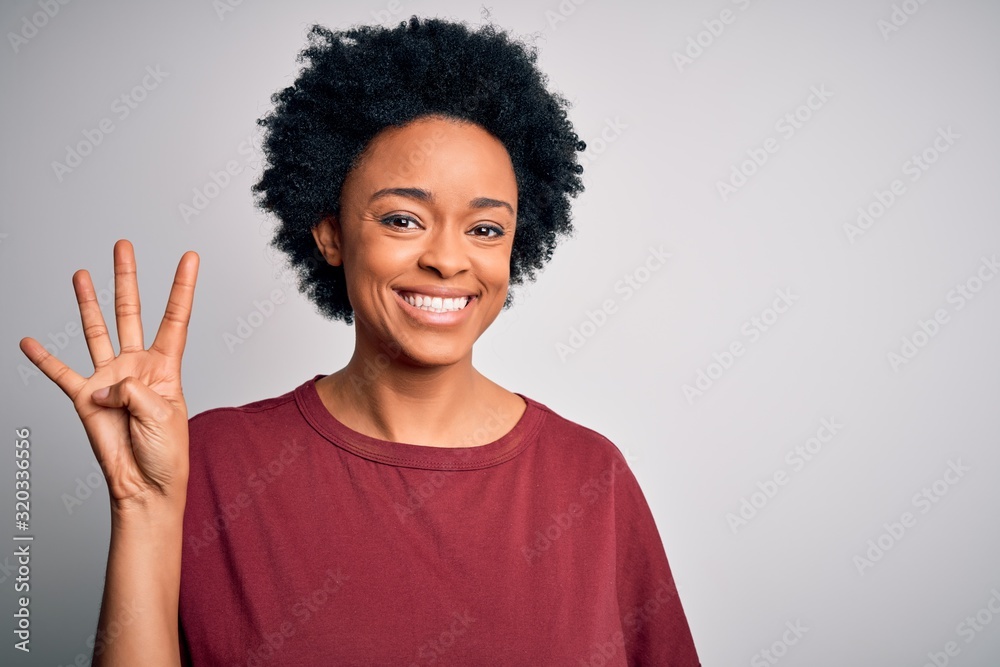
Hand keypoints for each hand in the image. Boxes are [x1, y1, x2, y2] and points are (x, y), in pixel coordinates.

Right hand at [19, 239, 198, 513]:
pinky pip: (60, 374)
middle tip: (123, 245)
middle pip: (131, 311)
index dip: (183, 286)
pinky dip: (44, 359)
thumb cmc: (165, 452)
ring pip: (97, 331)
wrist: (144, 485)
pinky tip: (29, 342)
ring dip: (88, 302)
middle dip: (127, 278)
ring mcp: (110, 379)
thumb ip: (133, 391)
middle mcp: (136, 365)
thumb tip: (103, 385)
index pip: (176, 317)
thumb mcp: (160, 415)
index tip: (190, 256)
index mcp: (166, 366)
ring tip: (81, 273)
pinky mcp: (85, 398)